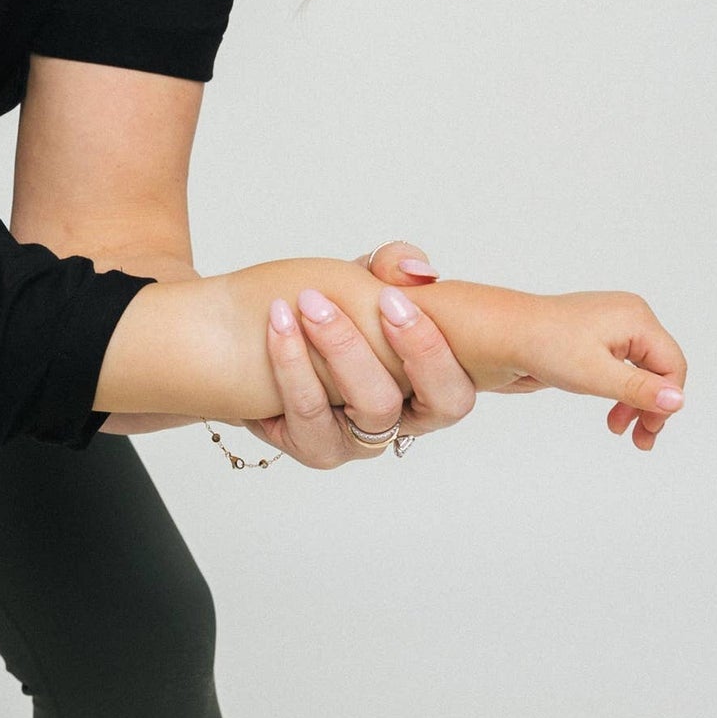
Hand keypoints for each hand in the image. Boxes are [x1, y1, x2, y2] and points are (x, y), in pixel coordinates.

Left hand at [250, 241, 474, 470]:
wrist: (253, 345)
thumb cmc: (329, 315)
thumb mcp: (363, 283)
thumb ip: (393, 268)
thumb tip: (417, 271)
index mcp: (435, 382)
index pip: (464, 378)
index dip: (438, 345)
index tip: (395, 299)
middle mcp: (409, 418)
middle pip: (439, 403)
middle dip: (415, 347)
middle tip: (370, 301)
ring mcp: (366, 441)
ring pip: (375, 406)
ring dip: (343, 348)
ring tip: (307, 304)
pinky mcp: (320, 449)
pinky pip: (312, 414)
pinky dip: (294, 365)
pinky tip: (277, 326)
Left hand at [491, 291, 687, 449]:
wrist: (494, 335)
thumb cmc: (540, 345)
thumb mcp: (595, 374)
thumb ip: (638, 390)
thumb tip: (678, 401)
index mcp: (635, 318)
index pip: (672, 364)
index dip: (666, 400)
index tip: (649, 430)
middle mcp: (627, 319)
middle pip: (659, 368)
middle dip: (651, 405)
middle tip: (641, 440)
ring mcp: (608, 329)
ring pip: (638, 372)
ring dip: (634, 404)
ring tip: (619, 430)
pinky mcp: (590, 342)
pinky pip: (618, 370)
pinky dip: (617, 393)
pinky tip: (609, 413)